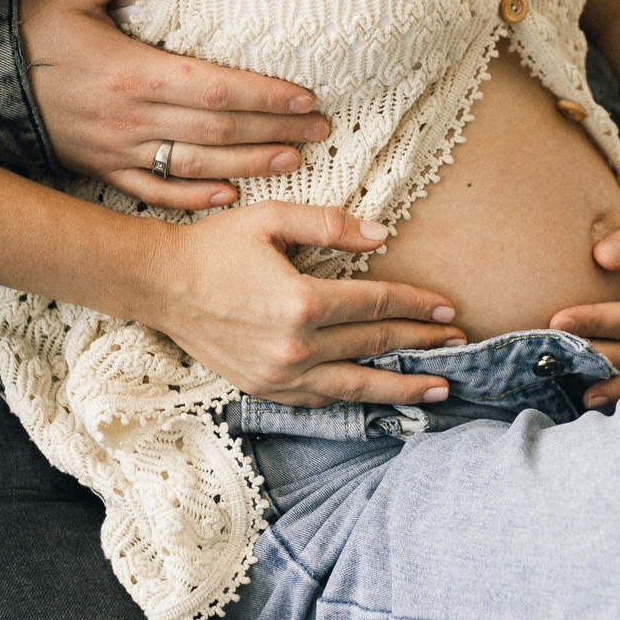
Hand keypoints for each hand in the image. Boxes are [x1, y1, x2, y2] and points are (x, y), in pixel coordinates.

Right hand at [22, 0, 328, 211]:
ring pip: (197, 165)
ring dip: (251, 165)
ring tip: (295, 158)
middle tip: (322, 128)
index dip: (265, 95)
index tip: (306, 96)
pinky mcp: (102, 170)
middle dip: (275, 130)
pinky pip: (155, 192)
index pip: (215, 87)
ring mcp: (117, 151)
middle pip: (218, 130)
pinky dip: (195, 197)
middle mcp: (129, 119)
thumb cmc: (27, 28)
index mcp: (129, 72)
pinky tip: (230, 196)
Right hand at [150, 202, 467, 406]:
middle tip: (458, 343)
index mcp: (301, 302)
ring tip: (438, 389)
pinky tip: (379, 397)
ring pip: (355, 385)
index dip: (417, 305)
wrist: (160, 285)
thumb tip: (383, 235)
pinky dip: (355, 399)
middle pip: (374, 344)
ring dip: (401, 387)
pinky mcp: (264, 389)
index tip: (447, 308)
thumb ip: (330, 224)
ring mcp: (279, 375)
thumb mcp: (271, 219)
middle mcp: (294, 347)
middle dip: (421, 343)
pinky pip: (320, 400)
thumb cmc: (215, 246)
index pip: (377, 304)